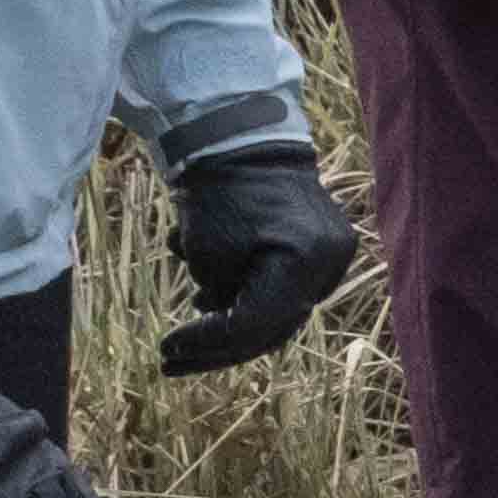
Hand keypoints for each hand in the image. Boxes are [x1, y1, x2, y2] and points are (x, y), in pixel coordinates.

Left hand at [158, 141, 355, 378]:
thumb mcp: (206, 251)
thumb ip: (218, 300)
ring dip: (231, 321)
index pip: (254, 325)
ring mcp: (332, 258)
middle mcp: (328, 266)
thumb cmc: (221, 188)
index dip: (207, 344)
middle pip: (272, 328)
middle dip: (216, 347)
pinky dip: (247, 295)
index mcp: (303, 262)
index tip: (165, 349)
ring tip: (190, 315)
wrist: (247, 137)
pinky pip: (285, 287)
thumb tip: (219, 319)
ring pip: (279, 311)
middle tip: (171, 360)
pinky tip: (208, 292)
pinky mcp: (324, 249)